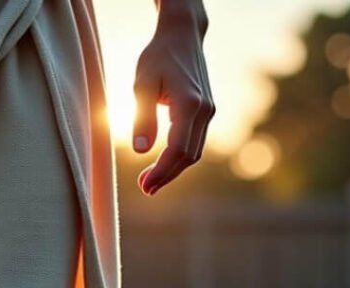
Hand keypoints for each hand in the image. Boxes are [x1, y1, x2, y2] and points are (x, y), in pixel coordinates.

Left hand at [132, 7, 214, 195]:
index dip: (161, 171)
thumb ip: (142, 117)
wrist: (182, 36)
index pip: (177, 149)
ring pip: (193, 153)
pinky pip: (194, 143)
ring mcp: (208, 111)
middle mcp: (204, 110)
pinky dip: (179, 158)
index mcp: (189, 103)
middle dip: (166, 176)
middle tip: (145, 189)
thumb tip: (141, 151)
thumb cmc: (158, 57)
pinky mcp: (206, 112)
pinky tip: (162, 165)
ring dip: (173, 170)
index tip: (145, 186)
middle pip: (187, 156)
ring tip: (150, 181)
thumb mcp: (142, 85)